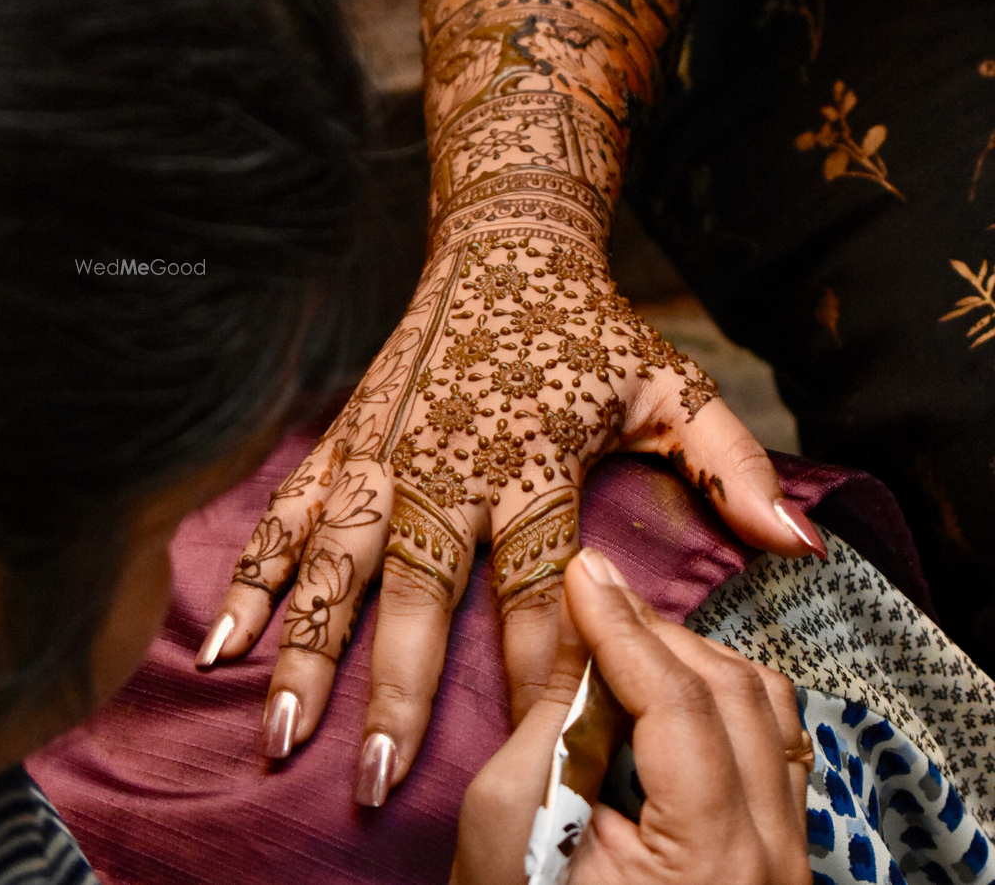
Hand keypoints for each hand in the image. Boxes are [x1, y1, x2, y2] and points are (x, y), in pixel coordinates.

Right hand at [198, 233, 823, 799]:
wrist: (505, 246)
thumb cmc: (588, 327)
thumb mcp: (672, 384)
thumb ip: (732, 464)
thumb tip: (800, 545)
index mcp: (532, 458)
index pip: (539, 583)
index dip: (541, 668)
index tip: (538, 745)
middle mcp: (447, 463)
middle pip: (422, 588)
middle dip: (401, 687)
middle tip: (382, 779)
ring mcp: (386, 452)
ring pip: (337, 560)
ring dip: (309, 647)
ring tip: (281, 729)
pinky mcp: (348, 439)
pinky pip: (290, 515)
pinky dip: (255, 577)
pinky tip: (224, 640)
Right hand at [451, 549, 811, 884]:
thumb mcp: (511, 828)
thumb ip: (552, 716)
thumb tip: (583, 622)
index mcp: (713, 866)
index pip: (682, 706)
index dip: (624, 627)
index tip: (580, 570)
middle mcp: (775, 862)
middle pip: (735, 694)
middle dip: (657, 634)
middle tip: (592, 600)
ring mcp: (789, 859)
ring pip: (765, 708)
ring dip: (692, 658)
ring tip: (623, 640)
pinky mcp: (780, 852)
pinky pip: (770, 742)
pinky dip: (718, 695)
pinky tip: (663, 683)